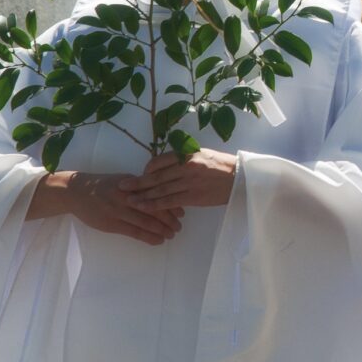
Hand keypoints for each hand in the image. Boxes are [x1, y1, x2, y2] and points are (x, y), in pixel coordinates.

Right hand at [32, 172, 183, 244]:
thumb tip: (161, 194)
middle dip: (169, 218)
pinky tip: (158, 240)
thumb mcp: (122, 181)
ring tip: (172, 234)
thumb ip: (139, 187)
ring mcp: (118, 210)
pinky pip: (134, 232)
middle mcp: (127, 195)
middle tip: (180, 226)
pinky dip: (148, 237)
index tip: (182, 211)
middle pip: (154, 208)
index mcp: (132, 183)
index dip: (170, 203)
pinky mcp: (111, 223)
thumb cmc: (102, 186)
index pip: (156, 194)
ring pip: (146, 221)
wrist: (76, 192)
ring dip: (162, 229)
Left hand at [120, 149, 237, 210]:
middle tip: (121, 187)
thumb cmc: (221, 165)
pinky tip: (145, 208)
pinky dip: (155, 205)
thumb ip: (184, 158)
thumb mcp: (202, 154)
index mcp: (187, 153)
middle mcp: (185, 166)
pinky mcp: (193, 196)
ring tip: (128, 200)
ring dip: (142, 196)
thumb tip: (167, 165)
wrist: (240, 177)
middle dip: (137, 182)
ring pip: (160, 190)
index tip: (141, 174)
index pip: (160, 161)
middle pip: (156, 176)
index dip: (147, 169)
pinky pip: (170, 201)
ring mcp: (188, 182)